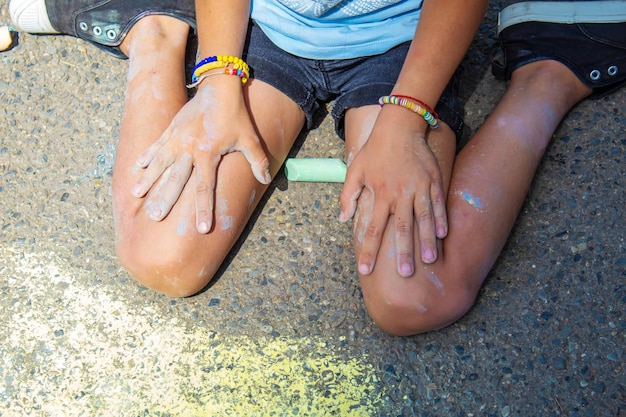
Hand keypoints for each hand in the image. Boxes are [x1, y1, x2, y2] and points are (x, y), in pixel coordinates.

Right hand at [131, 82, 270, 232]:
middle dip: (165, 199)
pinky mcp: (171, 129)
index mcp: (207, 154)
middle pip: (175, 179)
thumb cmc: (236, 115)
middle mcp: (189, 149)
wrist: (219, 87)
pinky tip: (136, 167)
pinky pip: (156, 145)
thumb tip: (266, 179)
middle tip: (155, 217)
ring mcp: (177, 138)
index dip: (204, 210)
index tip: (202, 228)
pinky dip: (146, 156)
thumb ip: (257, 160)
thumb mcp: (250, 139)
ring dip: (148, 179)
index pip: (204, 188)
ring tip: (137, 194)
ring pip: (160, 163)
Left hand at [339, 108, 447, 276]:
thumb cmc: (375, 150)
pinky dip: (441, 219)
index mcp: (380, 194)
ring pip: (423, 218)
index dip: (369, 250)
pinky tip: (443, 235)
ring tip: (430, 260)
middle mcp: (400, 193)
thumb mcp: (355, 170)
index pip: (372, 228)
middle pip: (401, 228)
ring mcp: (419, 187)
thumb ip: (348, 196)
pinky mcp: (433, 180)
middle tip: (405, 274)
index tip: (365, 270)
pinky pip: (438, 203)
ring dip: (426, 240)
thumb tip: (342, 220)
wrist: (399, 126)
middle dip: (402, 252)